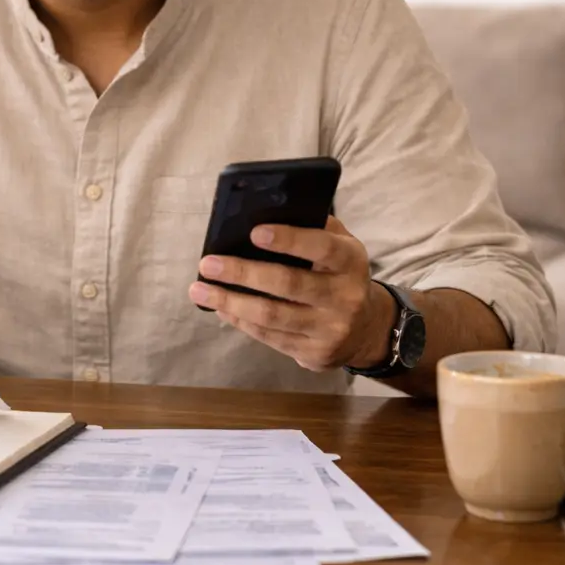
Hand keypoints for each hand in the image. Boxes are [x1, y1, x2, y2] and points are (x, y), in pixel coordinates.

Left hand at [189, 215, 393, 371]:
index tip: (254, 232)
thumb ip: (313, 227)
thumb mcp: (340, 246)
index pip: (322, 247)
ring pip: (272, 315)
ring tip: (199, 290)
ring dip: (230, 302)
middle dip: (243, 273)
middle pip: (288, 284)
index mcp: (351, 261)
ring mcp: (329, 329)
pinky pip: (269, 336)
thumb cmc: (339, 274)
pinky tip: (221, 307)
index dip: (289, 239)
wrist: (366, 329)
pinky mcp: (314, 353)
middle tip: (208, 264)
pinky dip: (240, 320)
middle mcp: (344, 297)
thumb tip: (263, 211)